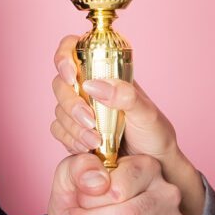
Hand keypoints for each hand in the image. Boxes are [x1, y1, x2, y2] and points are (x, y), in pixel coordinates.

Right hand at [47, 36, 203, 214]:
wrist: (154, 166)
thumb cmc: (155, 134)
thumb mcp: (147, 113)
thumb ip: (126, 96)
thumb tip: (94, 85)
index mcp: (107, 72)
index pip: (74, 49)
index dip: (64, 56)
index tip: (72, 75)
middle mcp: (89, 87)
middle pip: (60, 82)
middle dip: (71, 103)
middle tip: (90, 122)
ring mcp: (79, 109)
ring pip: (58, 108)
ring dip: (72, 126)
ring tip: (95, 141)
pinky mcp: (73, 131)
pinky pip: (58, 130)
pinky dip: (69, 139)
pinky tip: (87, 148)